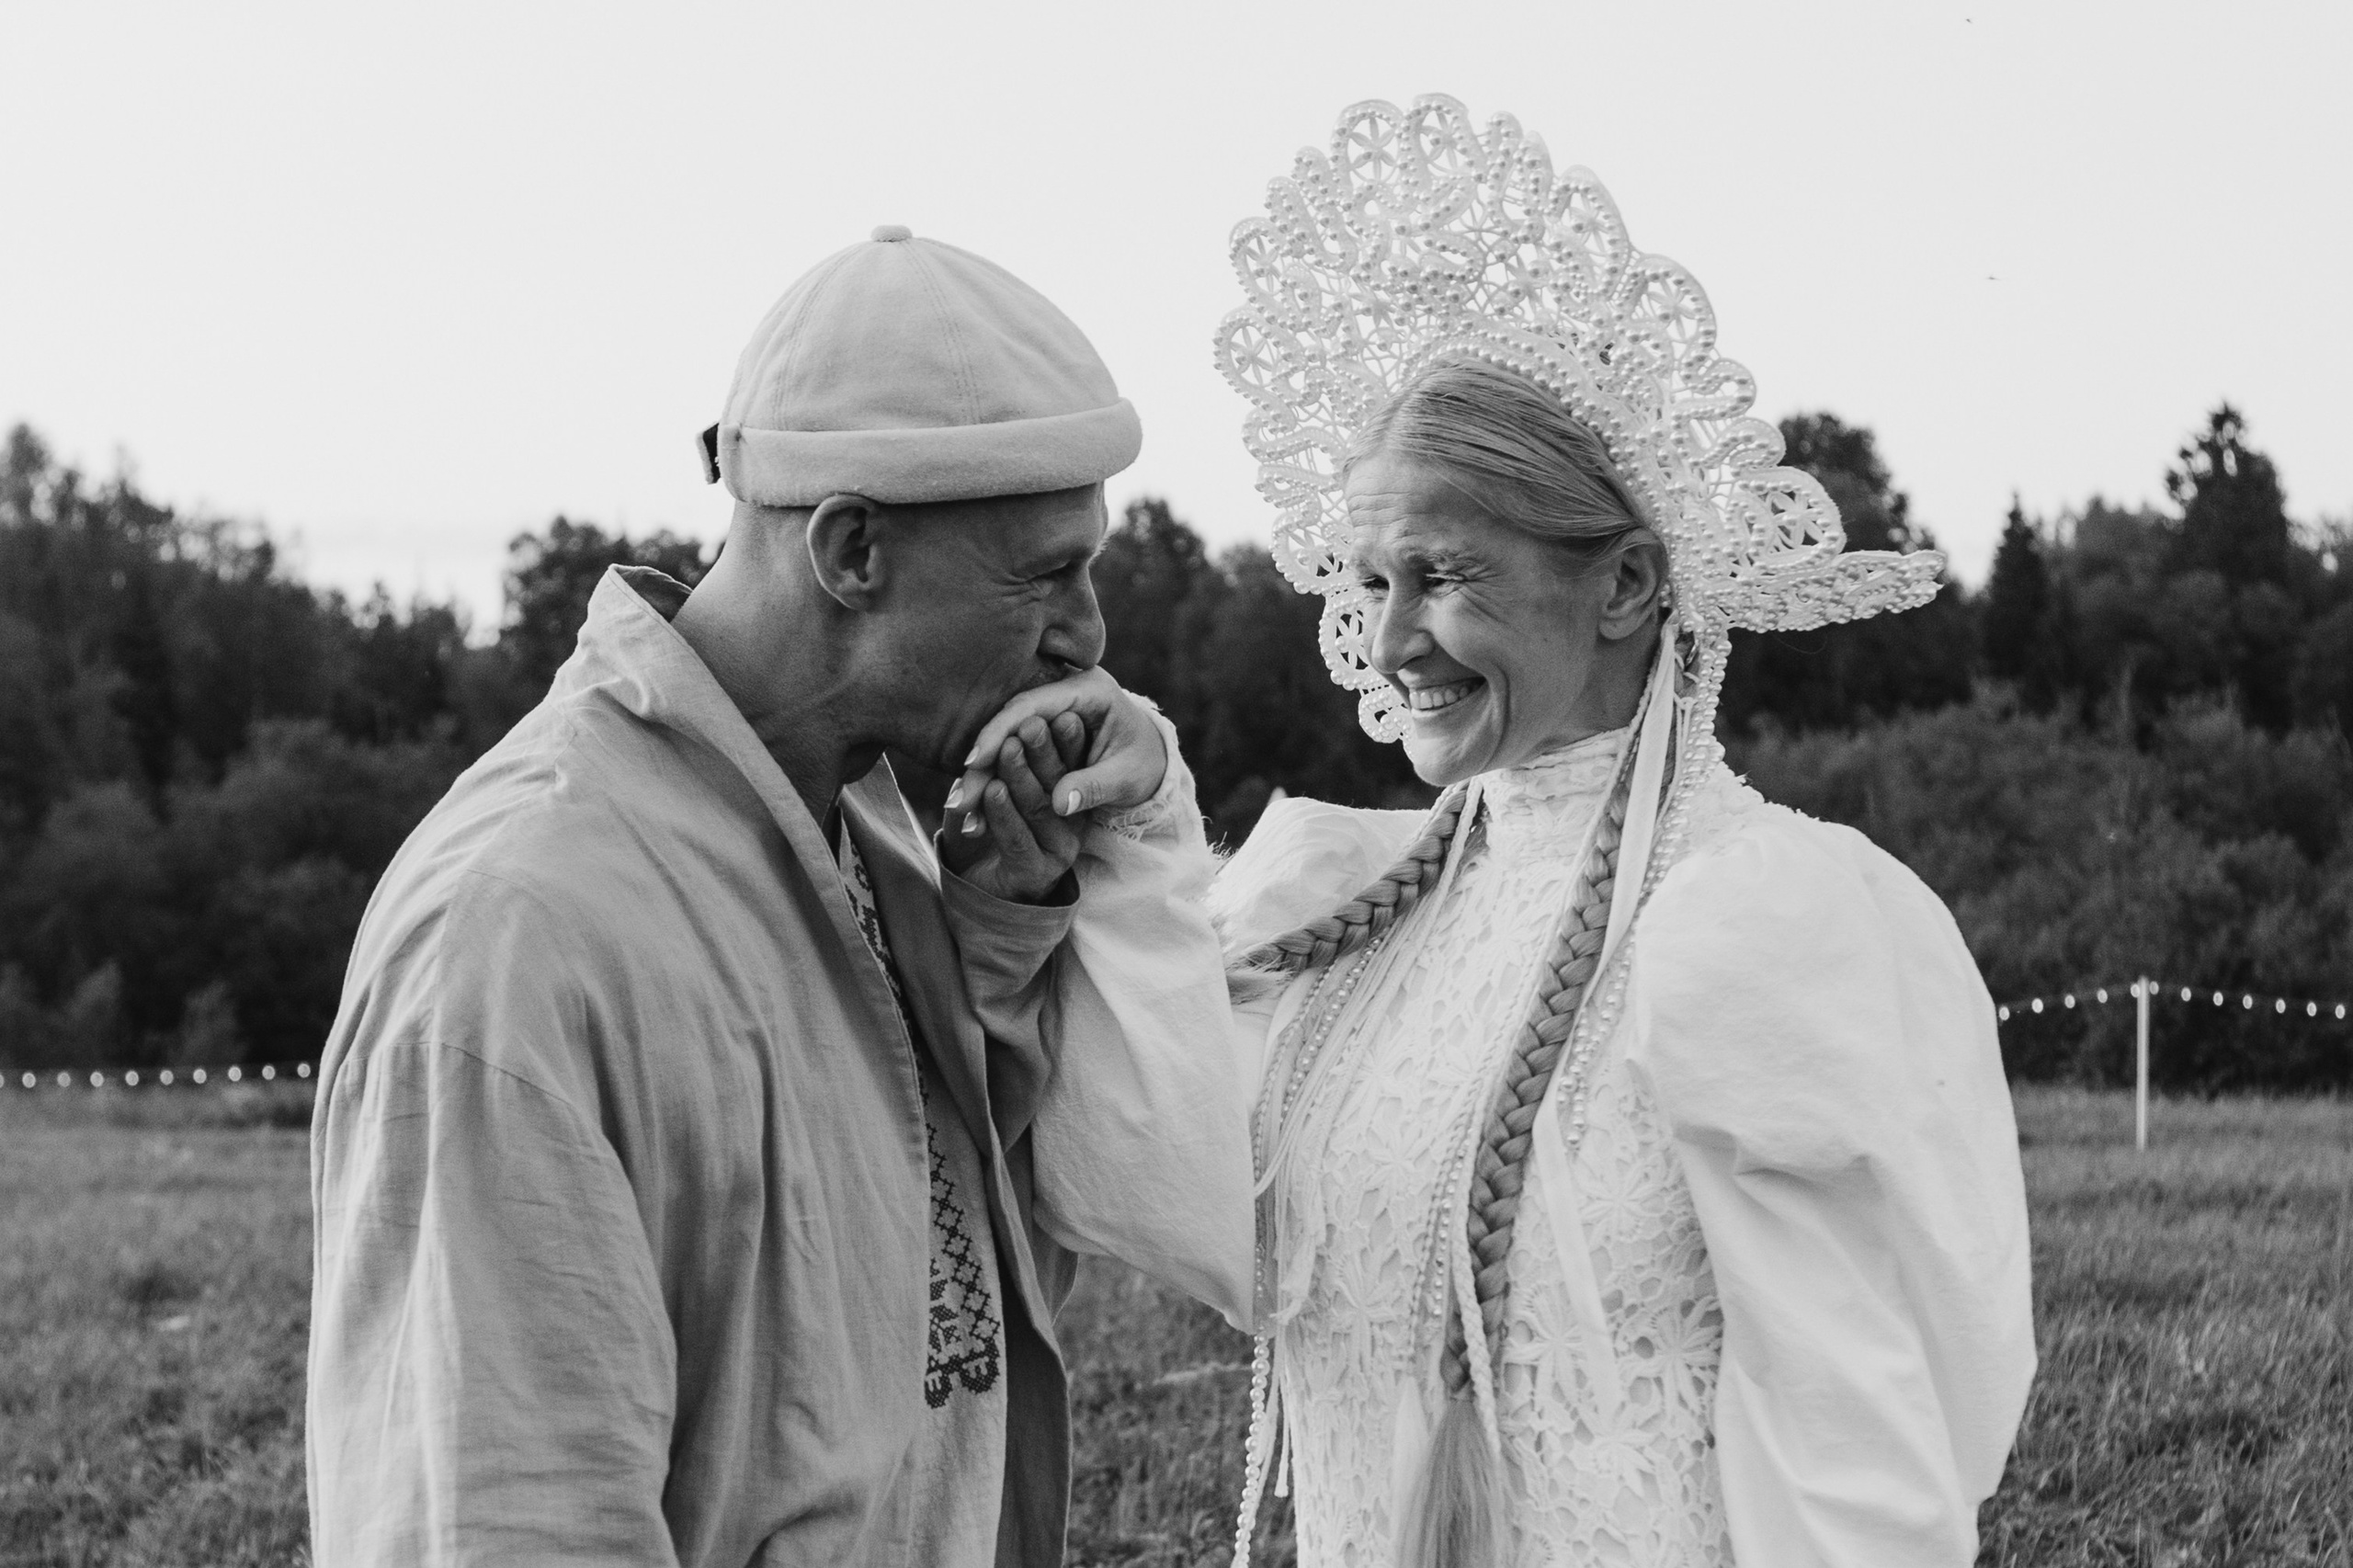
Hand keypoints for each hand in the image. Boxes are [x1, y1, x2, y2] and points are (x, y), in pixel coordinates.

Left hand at [936, 711, 1089, 903]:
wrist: (978, 880)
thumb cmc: (990, 814)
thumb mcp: (1005, 773)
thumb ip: (1018, 746)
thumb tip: (1023, 708)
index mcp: (1072, 793)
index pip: (1073, 762)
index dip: (1066, 737)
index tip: (1060, 711)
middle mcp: (1071, 822)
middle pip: (1059, 782)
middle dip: (1043, 751)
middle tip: (1032, 724)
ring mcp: (1056, 849)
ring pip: (1040, 809)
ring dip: (1021, 777)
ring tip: (1008, 748)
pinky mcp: (1035, 872)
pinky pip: (1019, 840)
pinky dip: (1004, 813)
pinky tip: (992, 789)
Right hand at [949, 668, 1167, 824]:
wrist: (1151, 761)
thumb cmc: (1145, 765)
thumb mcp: (1127, 778)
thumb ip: (1094, 786)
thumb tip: (1058, 805)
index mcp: (1089, 688)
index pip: (1033, 705)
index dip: (1001, 733)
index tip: (975, 764)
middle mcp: (1062, 690)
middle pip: (1010, 722)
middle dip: (982, 761)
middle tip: (958, 799)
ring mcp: (1048, 707)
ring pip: (1004, 738)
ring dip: (980, 774)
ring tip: (958, 807)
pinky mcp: (1038, 727)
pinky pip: (1009, 751)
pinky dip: (992, 778)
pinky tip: (973, 807)